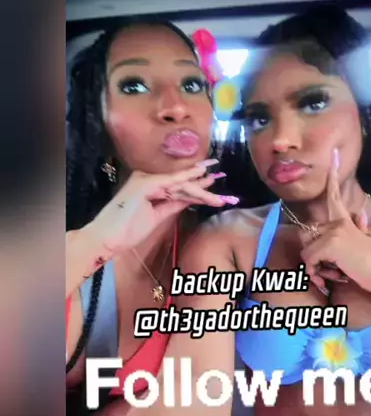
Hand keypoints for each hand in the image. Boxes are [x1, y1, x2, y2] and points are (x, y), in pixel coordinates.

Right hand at [83, 159, 235, 255]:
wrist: (105, 239)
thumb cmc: (126, 230)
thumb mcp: (156, 216)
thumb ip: (172, 205)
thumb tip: (188, 199)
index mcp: (148, 184)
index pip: (177, 185)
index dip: (195, 183)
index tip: (211, 180)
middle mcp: (146, 178)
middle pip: (181, 183)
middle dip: (203, 184)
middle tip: (220, 177)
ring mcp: (146, 180)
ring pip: (180, 184)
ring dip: (202, 190)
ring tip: (221, 195)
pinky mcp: (146, 185)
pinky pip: (173, 184)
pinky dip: (190, 184)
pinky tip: (204, 180)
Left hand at [300, 149, 370, 295]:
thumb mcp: (363, 240)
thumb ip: (356, 228)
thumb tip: (360, 216)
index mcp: (346, 220)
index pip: (335, 196)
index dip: (332, 176)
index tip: (334, 156)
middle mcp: (338, 222)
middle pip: (307, 235)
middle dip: (311, 255)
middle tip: (328, 268)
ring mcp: (334, 231)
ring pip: (306, 251)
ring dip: (314, 267)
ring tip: (333, 273)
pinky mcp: (330, 243)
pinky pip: (309, 259)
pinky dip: (315, 271)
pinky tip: (330, 275)